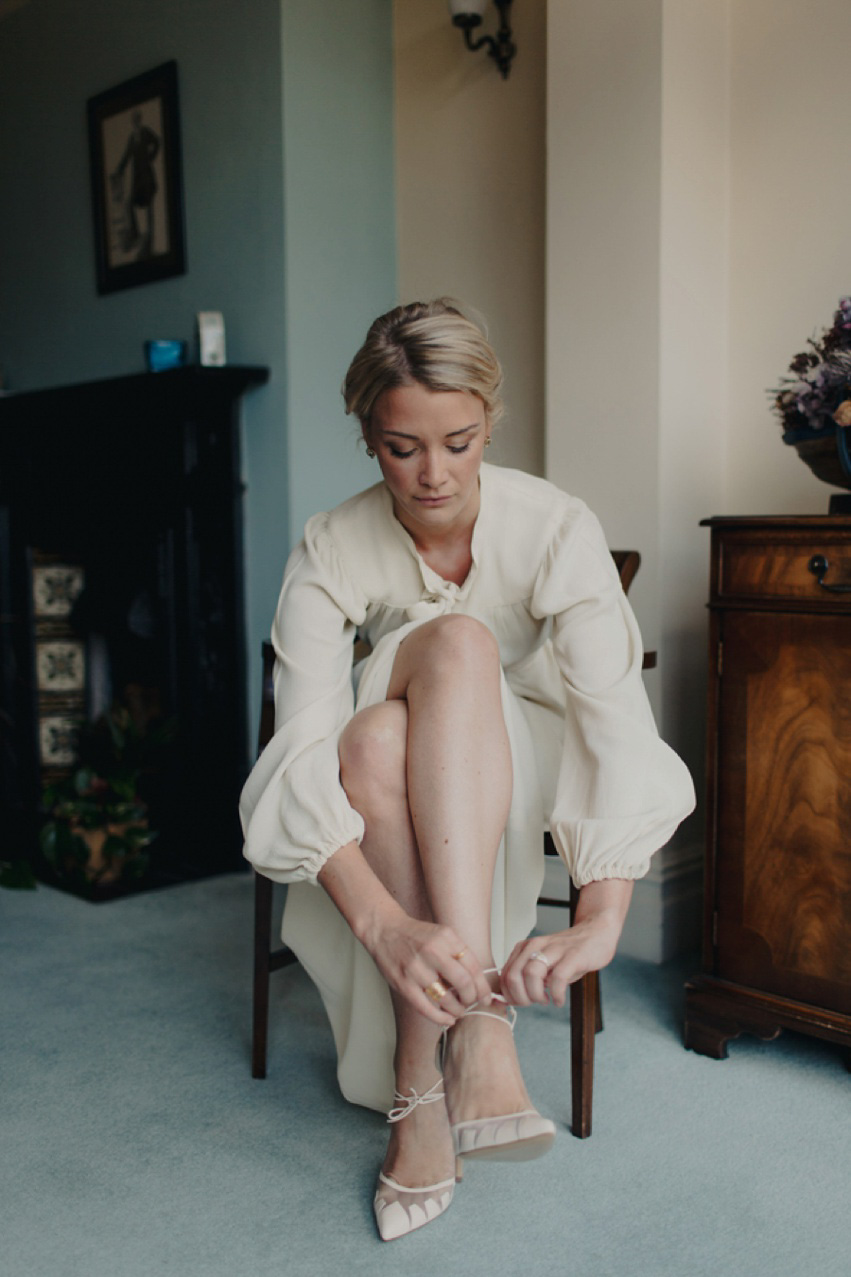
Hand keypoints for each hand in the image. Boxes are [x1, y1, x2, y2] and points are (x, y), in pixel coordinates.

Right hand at [366, 915, 492, 1026]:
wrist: (385, 930)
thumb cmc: (416, 935)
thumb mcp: (442, 934)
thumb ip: (458, 953)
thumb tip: (479, 981)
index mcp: (446, 937)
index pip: (473, 966)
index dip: (483, 986)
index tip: (486, 997)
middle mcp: (432, 950)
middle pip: (463, 982)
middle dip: (472, 998)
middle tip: (472, 1003)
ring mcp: (416, 968)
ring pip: (445, 998)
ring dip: (457, 1010)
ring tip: (459, 1011)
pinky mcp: (403, 983)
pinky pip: (425, 1007)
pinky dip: (439, 1018)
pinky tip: (447, 1020)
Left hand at [500, 917, 620, 1008]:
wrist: (596, 933)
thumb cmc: (568, 954)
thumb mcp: (544, 965)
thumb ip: (527, 978)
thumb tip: (509, 1000)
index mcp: (525, 948)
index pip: (504, 975)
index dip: (509, 995)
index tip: (520, 1003)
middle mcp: (536, 945)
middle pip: (514, 975)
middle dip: (520, 997)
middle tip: (533, 1003)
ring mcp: (554, 949)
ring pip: (531, 974)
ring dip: (535, 995)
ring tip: (546, 1000)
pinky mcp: (573, 955)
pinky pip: (558, 977)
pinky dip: (556, 994)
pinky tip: (559, 1000)